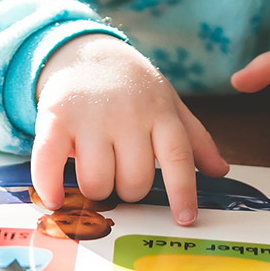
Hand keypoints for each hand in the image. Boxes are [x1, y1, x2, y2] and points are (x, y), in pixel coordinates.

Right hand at [33, 34, 227, 225]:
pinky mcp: (55, 117)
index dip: (183, 192)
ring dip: (96, 189)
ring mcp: (90, 117)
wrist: (85, 51)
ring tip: (95, 171)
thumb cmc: (131, 86)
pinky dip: (50, 186)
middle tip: (121, 174)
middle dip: (128, 190)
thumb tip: (220, 171)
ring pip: (97, 182)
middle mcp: (127, 115)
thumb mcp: (168, 103)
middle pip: (133, 181)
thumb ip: (194, 139)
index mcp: (160, 113)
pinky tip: (55, 199)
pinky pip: (49, 161)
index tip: (185, 219)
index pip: (177, 157)